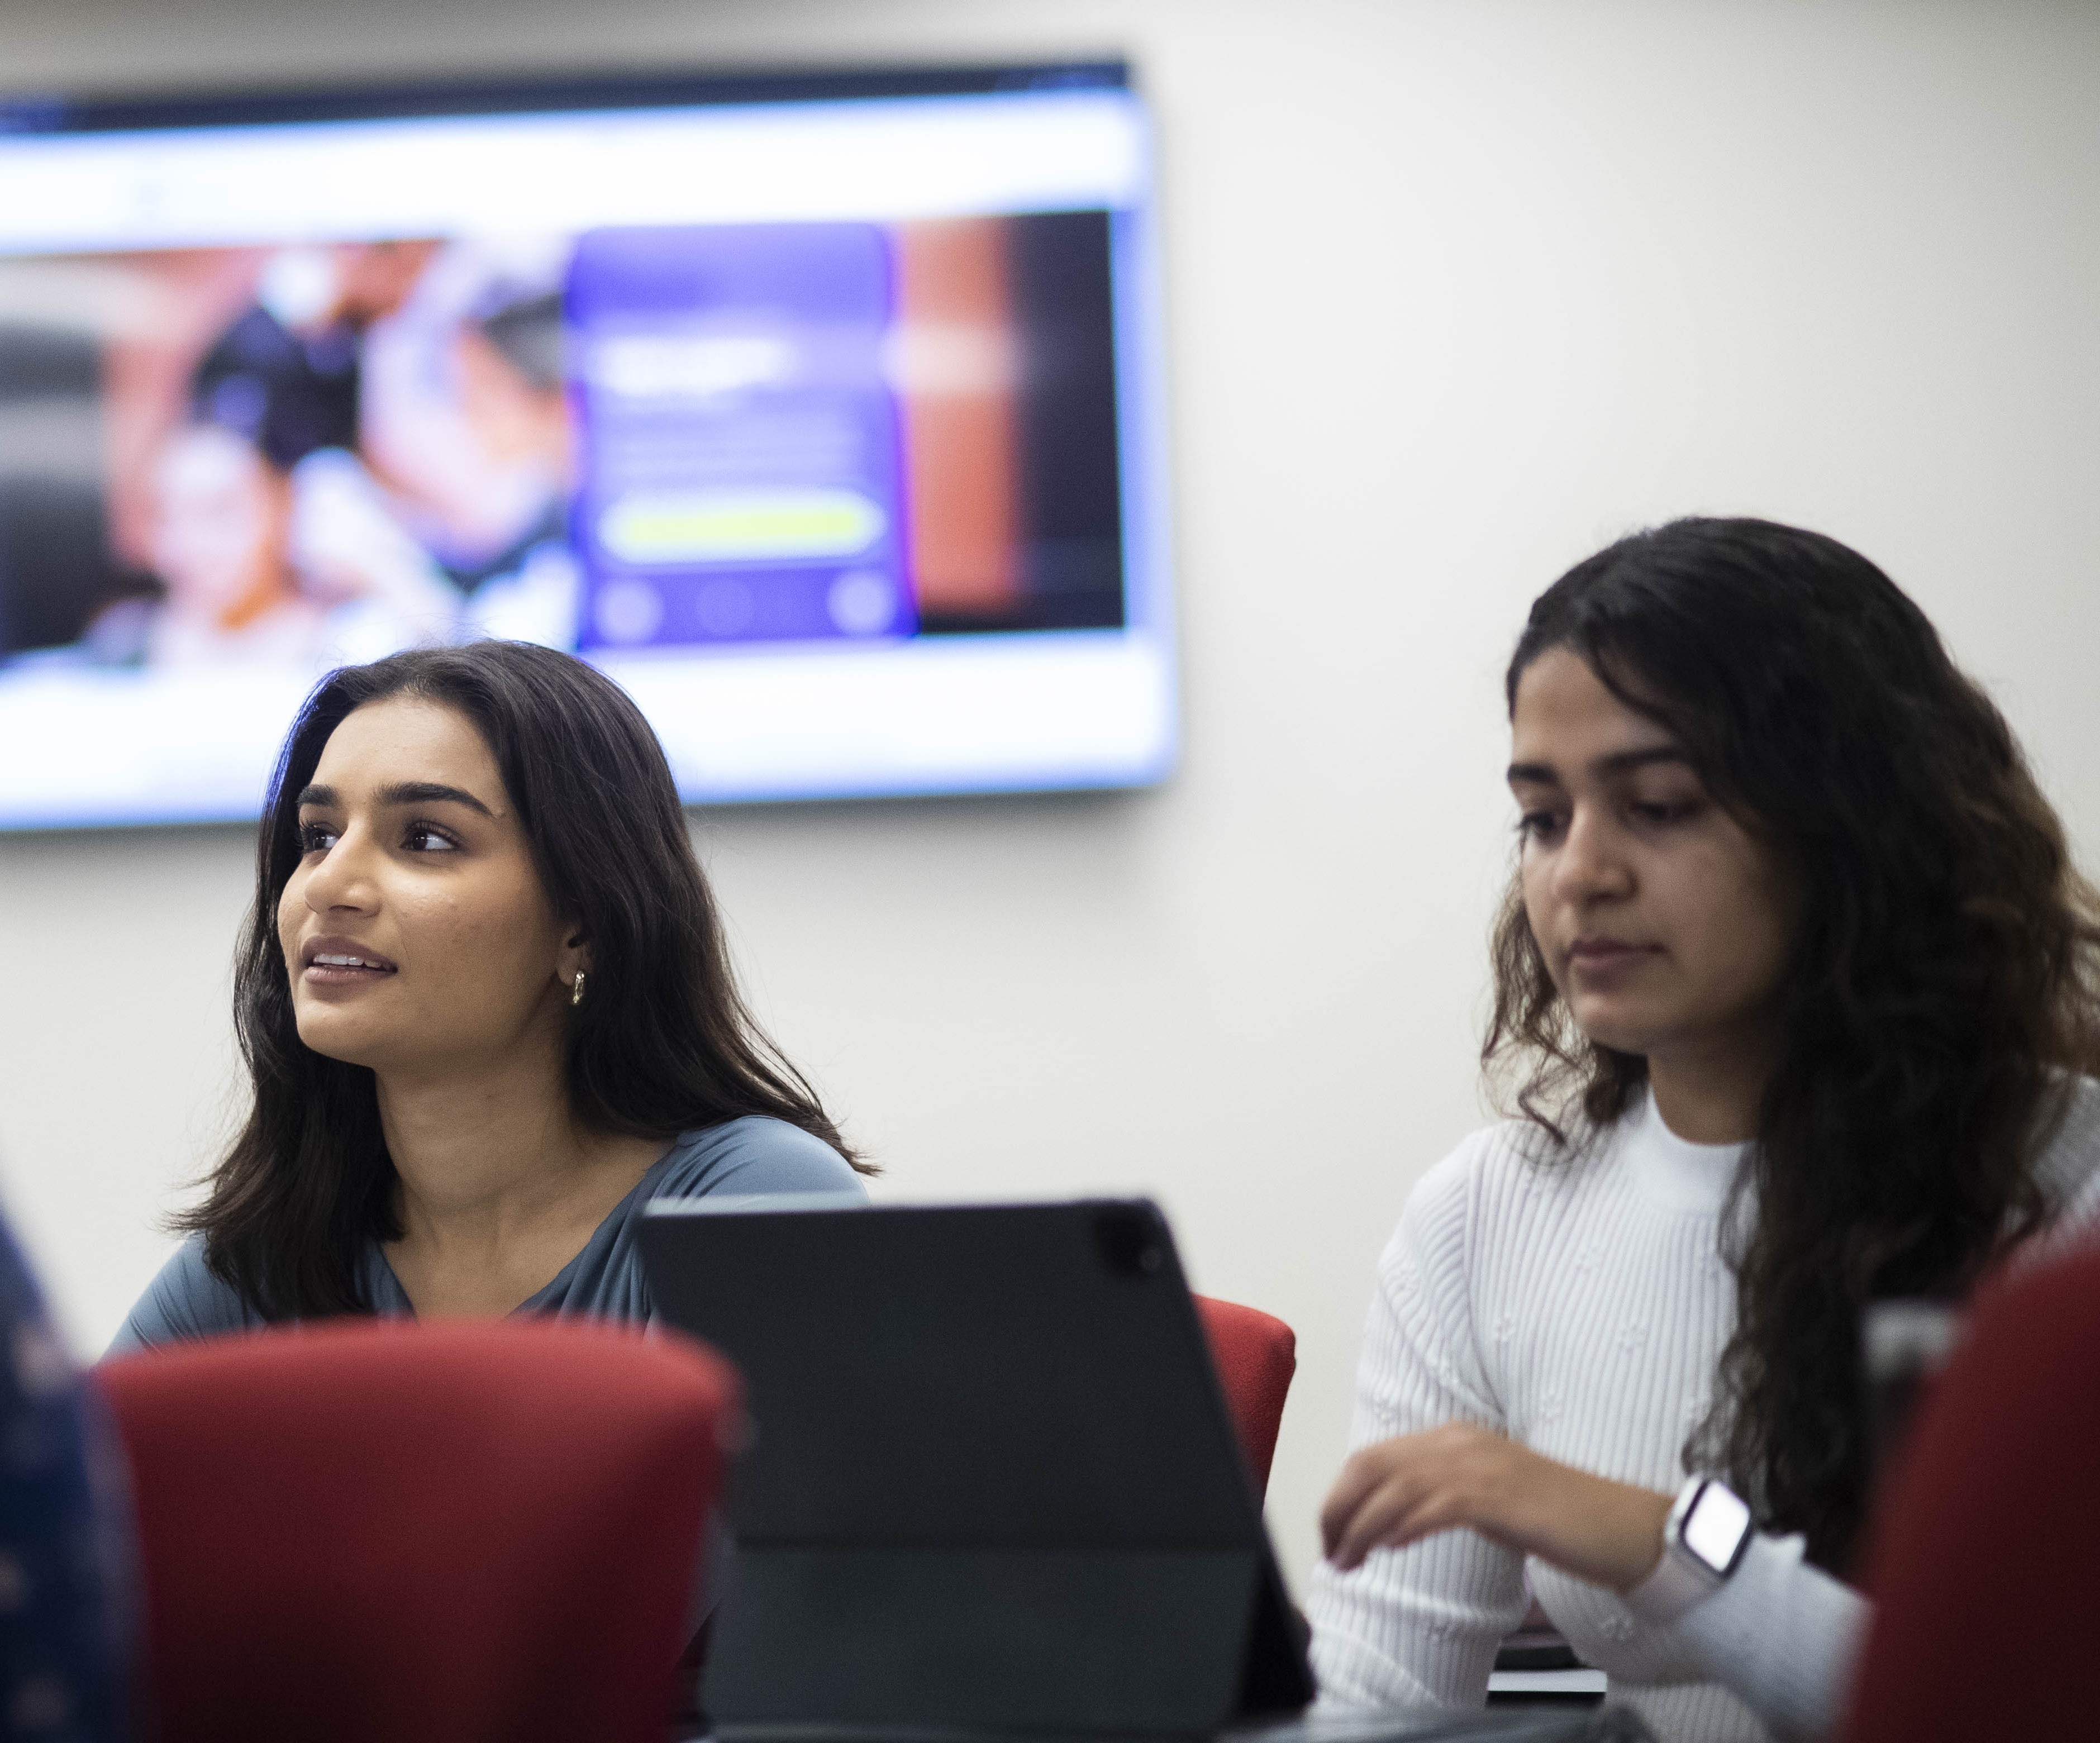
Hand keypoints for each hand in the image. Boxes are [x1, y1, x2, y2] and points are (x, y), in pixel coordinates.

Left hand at [1319, 1422, 1673, 1592]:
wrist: (1623, 1525)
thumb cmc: (1559, 1517)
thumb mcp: (1489, 1499)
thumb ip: (1443, 1499)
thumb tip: (1395, 1524)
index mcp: (1457, 1437)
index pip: (1377, 1456)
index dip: (1343, 1492)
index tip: (1330, 1529)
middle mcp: (1462, 1441)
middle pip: (1374, 1464)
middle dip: (1339, 1507)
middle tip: (1329, 1548)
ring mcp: (1480, 1465)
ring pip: (1396, 1488)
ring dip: (1362, 1527)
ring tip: (1348, 1559)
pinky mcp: (1498, 1495)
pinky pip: (1433, 1507)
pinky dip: (1404, 1527)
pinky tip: (1391, 1547)